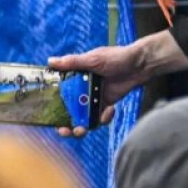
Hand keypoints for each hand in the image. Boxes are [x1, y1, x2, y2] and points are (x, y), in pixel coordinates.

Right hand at [47, 30, 187, 137]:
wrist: (140, 65)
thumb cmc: (116, 57)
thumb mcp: (93, 58)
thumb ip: (73, 62)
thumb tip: (50, 61)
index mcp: (72, 77)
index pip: (57, 93)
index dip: (50, 106)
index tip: (48, 118)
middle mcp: (79, 89)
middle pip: (67, 110)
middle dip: (64, 124)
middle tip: (65, 131)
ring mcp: (92, 98)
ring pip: (82, 117)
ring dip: (81, 126)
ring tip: (83, 129)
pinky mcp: (104, 104)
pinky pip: (99, 117)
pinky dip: (103, 118)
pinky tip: (110, 111)